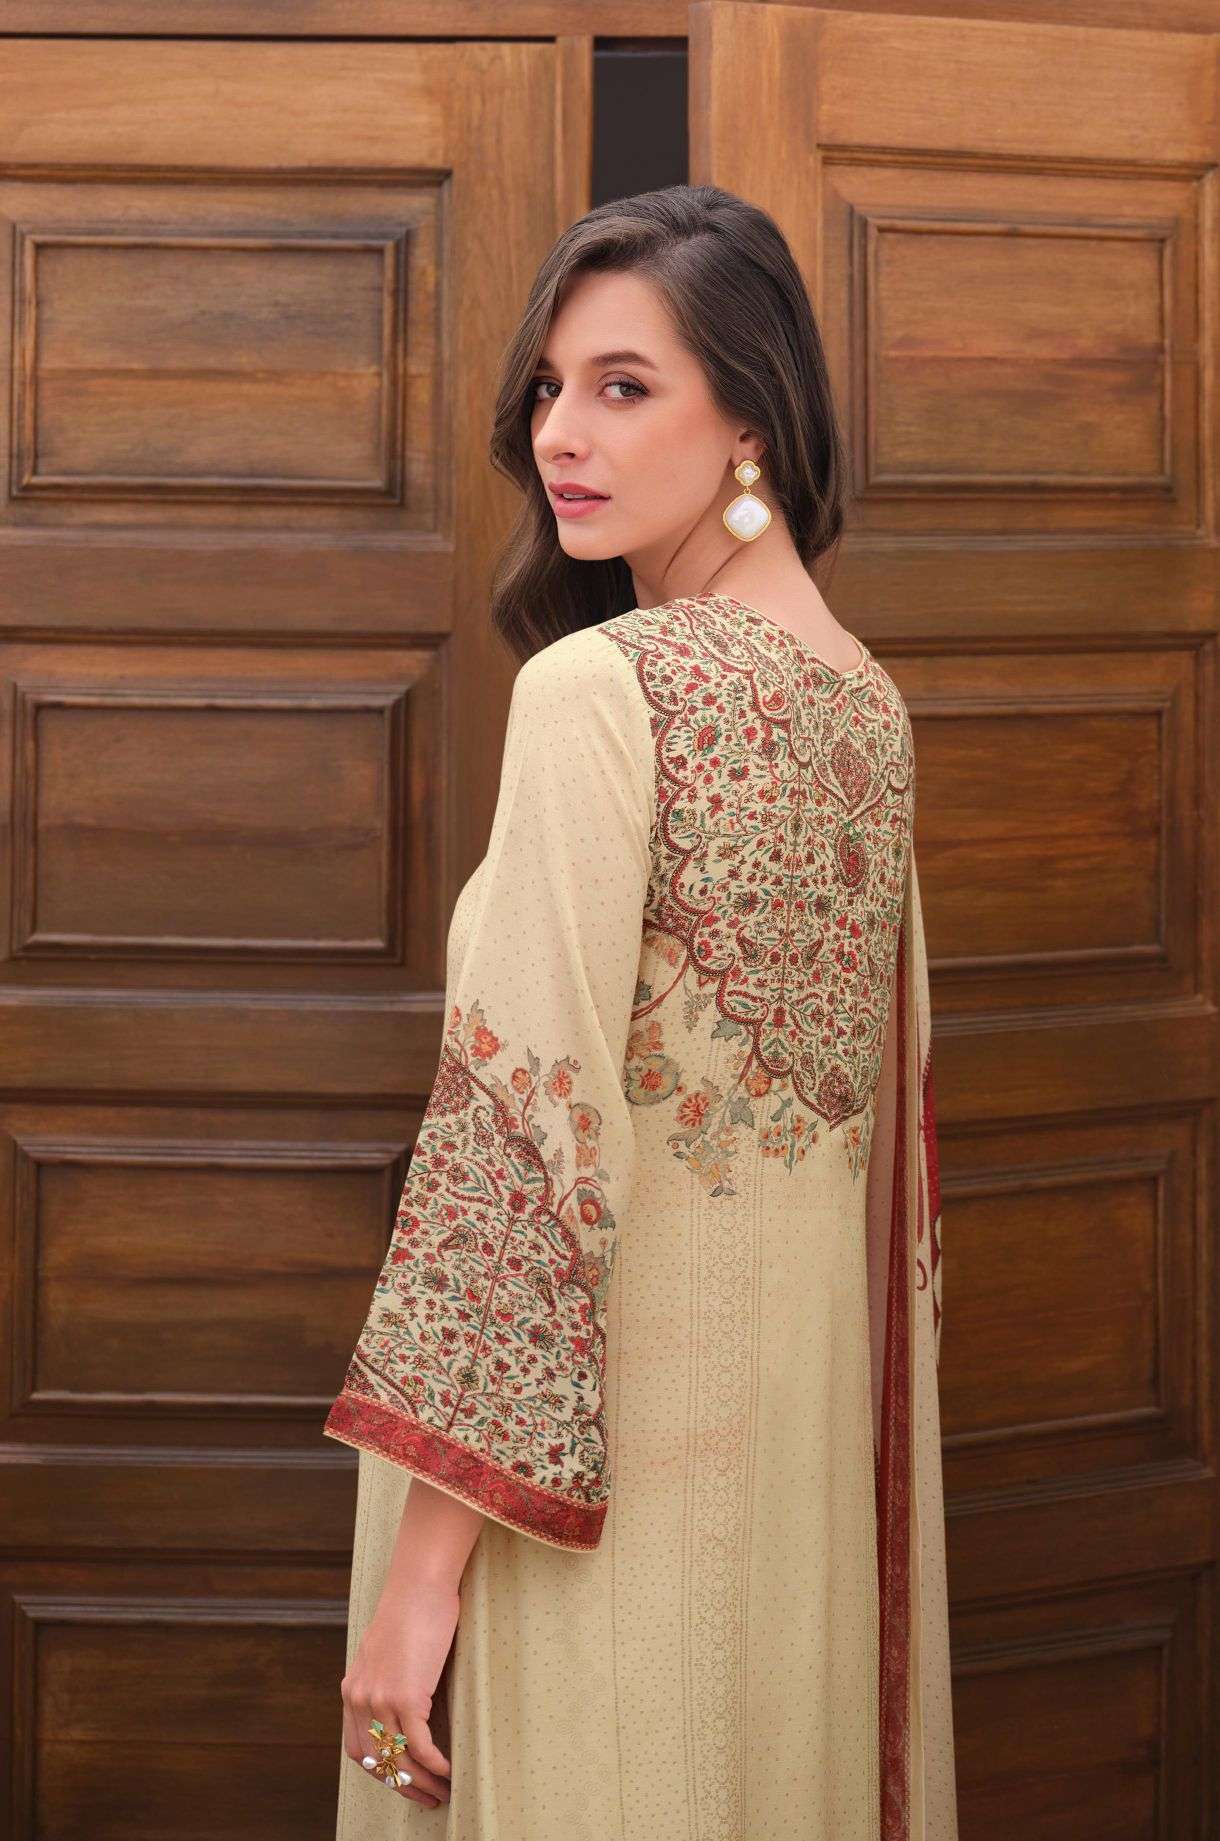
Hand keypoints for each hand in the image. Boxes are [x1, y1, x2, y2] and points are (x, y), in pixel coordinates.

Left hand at [341, 1574, 457, 1808]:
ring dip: (422, 1782)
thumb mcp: (386, 1651)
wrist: (419, 1583)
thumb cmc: (411, 1610)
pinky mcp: (407, 1696)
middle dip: (402, 1785)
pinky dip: (435, 1764)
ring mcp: (381, 1699)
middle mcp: (360, 1698)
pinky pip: (419, 1746)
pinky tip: (449, 1769)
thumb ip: (385, 1679)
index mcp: (352, 1689)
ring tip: (443, 1791)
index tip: (403, 1782)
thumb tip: (403, 1706)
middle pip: (376, 1761)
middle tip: (427, 1798)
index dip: (381, 1771)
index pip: (357, 1748)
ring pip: (399, 1759)